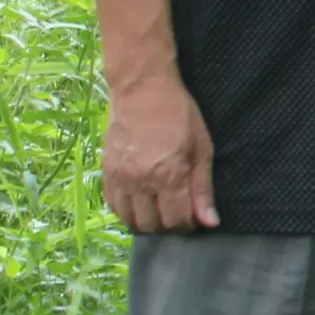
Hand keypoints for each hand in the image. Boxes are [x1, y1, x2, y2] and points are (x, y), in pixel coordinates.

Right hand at [103, 78, 217, 232]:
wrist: (141, 90)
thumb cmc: (179, 115)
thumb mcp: (202, 149)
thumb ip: (203, 188)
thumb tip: (210, 222)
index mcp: (167, 176)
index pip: (176, 219)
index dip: (189, 224)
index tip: (195, 216)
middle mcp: (139, 182)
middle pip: (152, 224)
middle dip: (168, 225)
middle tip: (178, 212)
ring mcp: (119, 178)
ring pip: (129, 219)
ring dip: (146, 221)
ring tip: (160, 209)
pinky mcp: (105, 171)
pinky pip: (112, 204)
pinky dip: (126, 210)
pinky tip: (140, 202)